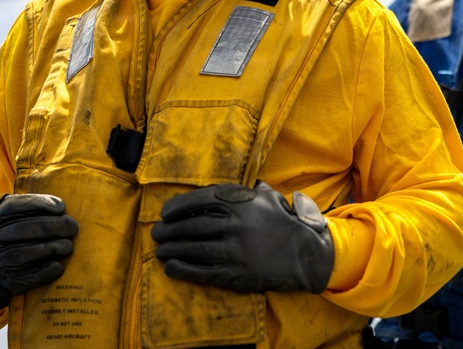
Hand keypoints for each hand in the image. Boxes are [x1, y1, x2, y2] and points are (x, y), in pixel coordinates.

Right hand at [0, 193, 78, 312]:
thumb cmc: (0, 242)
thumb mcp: (1, 222)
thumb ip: (22, 209)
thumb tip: (59, 205)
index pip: (12, 207)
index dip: (39, 204)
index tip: (61, 207)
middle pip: (22, 230)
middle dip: (52, 226)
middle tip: (72, 226)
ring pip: (22, 254)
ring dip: (50, 249)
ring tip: (68, 246)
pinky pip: (22, 279)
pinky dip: (43, 273)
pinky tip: (58, 267)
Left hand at [151, 181, 333, 292]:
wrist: (306, 253)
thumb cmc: (284, 222)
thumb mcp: (267, 197)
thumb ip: (243, 191)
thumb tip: (220, 188)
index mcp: (241, 202)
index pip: (200, 200)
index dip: (178, 207)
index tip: (165, 213)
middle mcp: (235, 224)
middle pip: (193, 226)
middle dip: (170, 230)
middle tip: (156, 233)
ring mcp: (235, 250)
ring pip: (194, 249)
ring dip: (172, 249)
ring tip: (160, 249)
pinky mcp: (237, 273)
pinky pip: (204, 271)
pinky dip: (184, 269)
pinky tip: (170, 267)